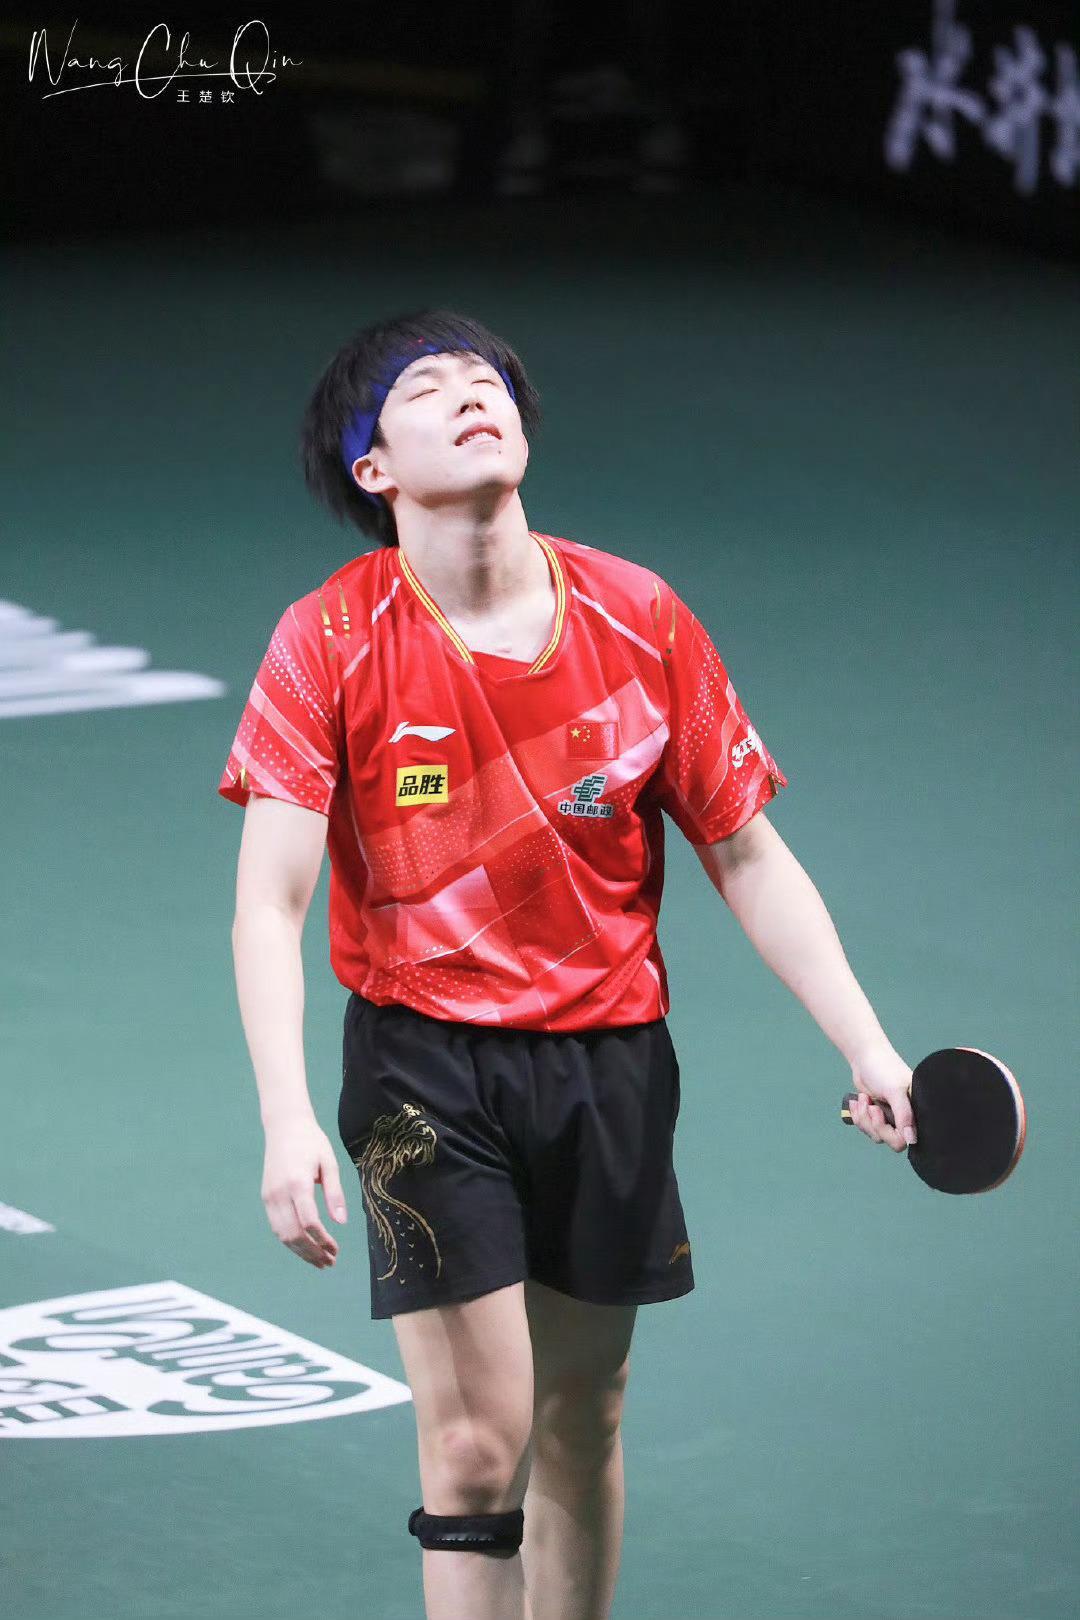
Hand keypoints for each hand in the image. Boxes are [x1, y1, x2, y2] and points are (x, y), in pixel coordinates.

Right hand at [261, 1115, 347, 1268]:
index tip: (336, 1250)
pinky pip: (277, 1226)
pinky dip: (290, 1241)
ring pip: (282, 1235)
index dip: (322, 1240)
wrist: (284, 1126)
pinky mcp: (266, 1197)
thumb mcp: (329, 1163)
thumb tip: (341, 1222)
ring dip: (301, 1251)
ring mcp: (269, 1196)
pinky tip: (306, 1246)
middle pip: (293, 1234)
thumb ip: (335, 1193)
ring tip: (320, 1260)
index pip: (308, 1221)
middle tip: (330, 1262)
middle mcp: (279, 1193)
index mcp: (297, 1183)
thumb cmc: (311, 1142)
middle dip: (312, 1253)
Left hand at [847, 1043, 916, 1151]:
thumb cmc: (883, 1068)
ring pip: (876, 1135)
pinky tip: (857, 1100)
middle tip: (870, 1106)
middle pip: (890, 1140)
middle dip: (874, 1124)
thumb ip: (904, 1115)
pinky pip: (867, 1128)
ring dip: (864, 1118)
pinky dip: (859, 1115)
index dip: (888, 1131)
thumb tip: (912, 1140)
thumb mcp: (895, 1090)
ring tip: (863, 1098)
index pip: (906, 1139)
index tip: (877, 1111)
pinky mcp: (878, 1116)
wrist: (865, 1057)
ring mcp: (891, 1117)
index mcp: (917, 1111)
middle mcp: (906, 1117)